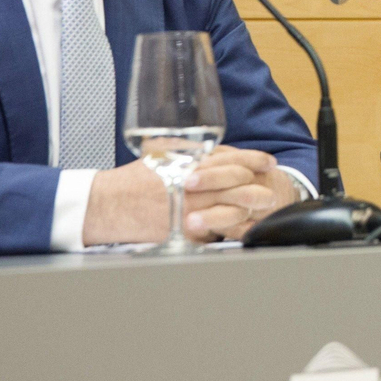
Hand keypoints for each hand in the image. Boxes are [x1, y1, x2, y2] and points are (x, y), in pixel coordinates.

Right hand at [80, 147, 299, 245]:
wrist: (107, 204)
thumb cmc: (132, 180)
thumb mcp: (162, 155)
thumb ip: (189, 153)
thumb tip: (212, 150)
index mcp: (188, 163)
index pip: (230, 158)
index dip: (253, 159)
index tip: (268, 161)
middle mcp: (191, 184)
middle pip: (236, 183)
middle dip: (259, 185)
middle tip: (273, 186)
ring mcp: (189, 209)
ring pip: (229, 207)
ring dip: (250, 207)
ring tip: (265, 207)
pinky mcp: (182, 230)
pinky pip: (213, 230)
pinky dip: (229, 228)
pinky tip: (242, 227)